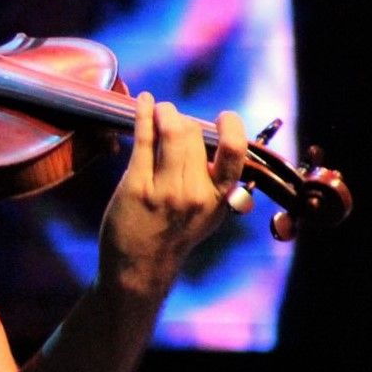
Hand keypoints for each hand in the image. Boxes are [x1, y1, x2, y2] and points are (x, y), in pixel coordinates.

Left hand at [98, 93, 246, 298]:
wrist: (140, 269)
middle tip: (172, 119)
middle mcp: (195, 193)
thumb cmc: (174, 237)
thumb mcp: (209, 215)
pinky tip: (144, 102)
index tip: (223, 118)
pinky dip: (143, 115)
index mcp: (219, 198)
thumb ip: (219, 184)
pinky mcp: (136, 186)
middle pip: (195, 133)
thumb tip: (220, 143)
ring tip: (160, 111)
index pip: (235, 151)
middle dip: (183, 119)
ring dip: (164, 112)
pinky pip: (143, 140)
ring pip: (171, 131)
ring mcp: (165, 190)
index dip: (230, 127)